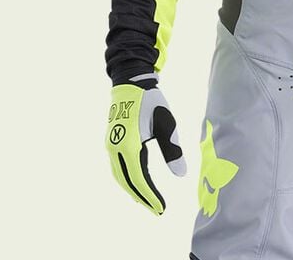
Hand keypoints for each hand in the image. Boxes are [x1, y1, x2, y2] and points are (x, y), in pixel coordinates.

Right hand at [106, 73, 185, 214]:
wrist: (131, 82)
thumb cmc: (152, 101)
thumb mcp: (167, 124)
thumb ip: (172, 150)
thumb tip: (181, 175)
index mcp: (128, 145)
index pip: (139, 179)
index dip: (150, 196)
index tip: (161, 209)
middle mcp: (115, 148)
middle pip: (127, 181)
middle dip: (142, 198)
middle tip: (157, 210)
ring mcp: (111, 146)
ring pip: (120, 176)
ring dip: (134, 190)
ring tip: (149, 201)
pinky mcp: (112, 142)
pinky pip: (118, 167)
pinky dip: (128, 179)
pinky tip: (139, 183)